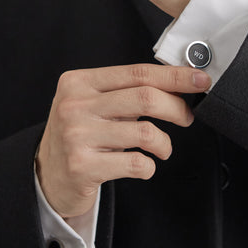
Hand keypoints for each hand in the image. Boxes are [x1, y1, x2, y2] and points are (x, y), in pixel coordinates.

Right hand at [36, 64, 211, 218]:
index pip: (138, 72)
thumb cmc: (80, 135)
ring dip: (164, 143)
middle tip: (187, 117)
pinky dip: (149, 166)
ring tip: (162, 148)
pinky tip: (143, 165)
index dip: (175, 76)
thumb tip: (177, 83)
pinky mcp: (82, 166)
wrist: (46, 175)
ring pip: (145, 133)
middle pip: (145, 97)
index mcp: (79, 82)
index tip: (200, 79)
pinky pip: (135, 163)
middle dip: (177, 108)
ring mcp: (76, 136)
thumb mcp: (93, 104)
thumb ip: (126, 91)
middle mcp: (75, 105)